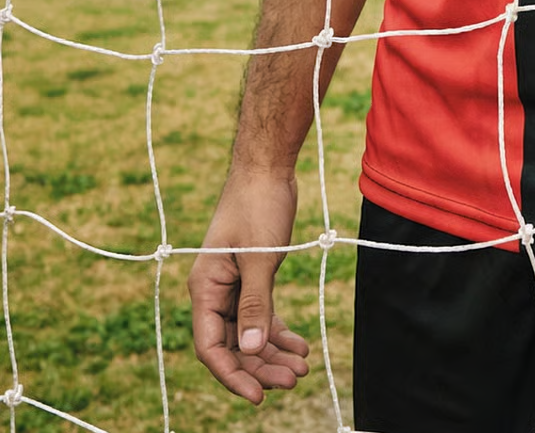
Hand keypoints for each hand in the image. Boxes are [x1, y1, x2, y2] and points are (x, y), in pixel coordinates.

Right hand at [189, 170, 310, 404]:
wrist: (267, 167)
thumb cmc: (258, 204)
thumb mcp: (260, 257)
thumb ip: (255, 304)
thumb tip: (250, 348)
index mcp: (205, 287)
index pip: (210, 347)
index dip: (233, 374)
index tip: (259, 395)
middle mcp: (214, 291)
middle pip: (233, 344)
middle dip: (261, 366)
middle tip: (294, 380)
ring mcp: (233, 285)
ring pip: (249, 332)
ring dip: (273, 352)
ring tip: (302, 367)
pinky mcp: (252, 277)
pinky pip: (261, 314)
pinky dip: (279, 331)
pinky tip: (299, 345)